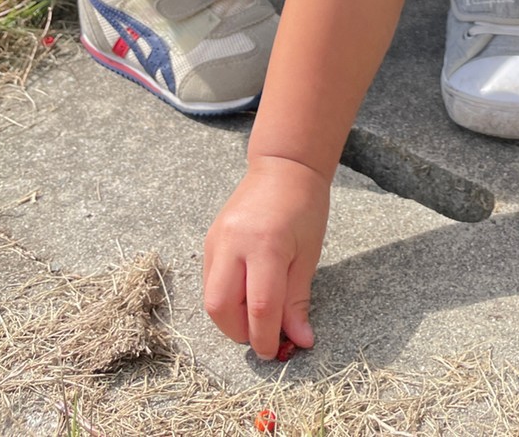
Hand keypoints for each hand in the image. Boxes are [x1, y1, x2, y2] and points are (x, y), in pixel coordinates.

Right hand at [204, 156, 328, 358]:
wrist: (284, 167)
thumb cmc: (304, 207)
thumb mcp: (309, 254)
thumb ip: (297, 300)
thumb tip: (299, 340)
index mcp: (266, 245)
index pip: (260, 307)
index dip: (265, 337)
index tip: (274, 351)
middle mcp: (234, 242)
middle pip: (220, 308)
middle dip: (239, 332)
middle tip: (262, 333)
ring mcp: (217, 239)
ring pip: (210, 297)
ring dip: (230, 317)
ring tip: (257, 312)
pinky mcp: (210, 239)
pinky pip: (209, 280)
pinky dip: (226, 297)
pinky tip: (246, 292)